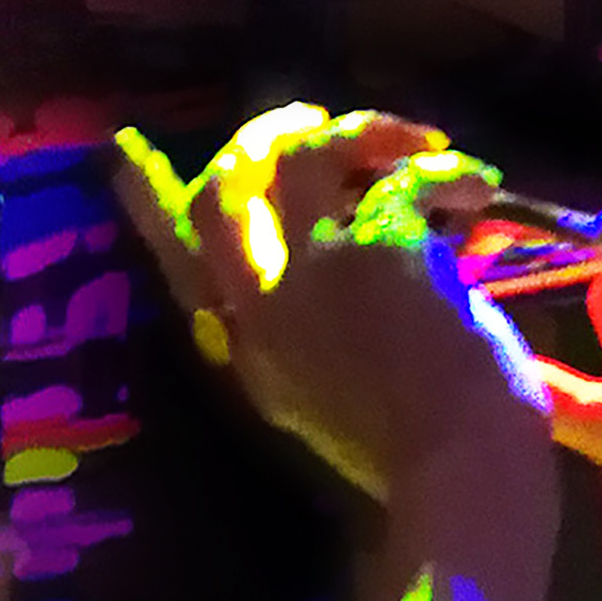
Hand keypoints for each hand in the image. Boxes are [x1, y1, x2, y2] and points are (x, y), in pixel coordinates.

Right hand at [113, 107, 552, 517]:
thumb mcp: (331, 412)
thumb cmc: (419, 464)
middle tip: (309, 122)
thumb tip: (327, 270)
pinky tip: (477, 184)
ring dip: (358, 131)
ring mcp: (315, 271)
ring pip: (300, 153)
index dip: (148, 204)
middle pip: (221, 191)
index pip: (179, 264)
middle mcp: (263, 306)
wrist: (463, 478)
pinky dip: (446, 168)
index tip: (124, 151)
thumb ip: (306, 346)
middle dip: (259, 142)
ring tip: (411, 141)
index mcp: (248, 355)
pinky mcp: (381, 246)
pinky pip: (403, 174)